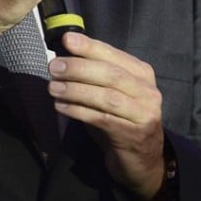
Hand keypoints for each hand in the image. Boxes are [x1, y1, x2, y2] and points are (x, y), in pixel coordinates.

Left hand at [47, 32, 164, 200]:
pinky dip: (79, 110)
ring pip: (107, 97)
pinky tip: (61, 106)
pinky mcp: (133, 135)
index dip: (90, 46)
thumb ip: (94, 73)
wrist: (142, 160)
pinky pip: (102, 119)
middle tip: (53, 67)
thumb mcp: (111, 91)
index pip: (113, 55)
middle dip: (79, 68)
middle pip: (111, 75)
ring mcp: (144, 114)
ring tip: (53, 88)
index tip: (66, 40)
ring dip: (76, 90)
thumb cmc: (120, 119)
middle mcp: (147, 91)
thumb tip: (62, 56)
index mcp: (142, 73)